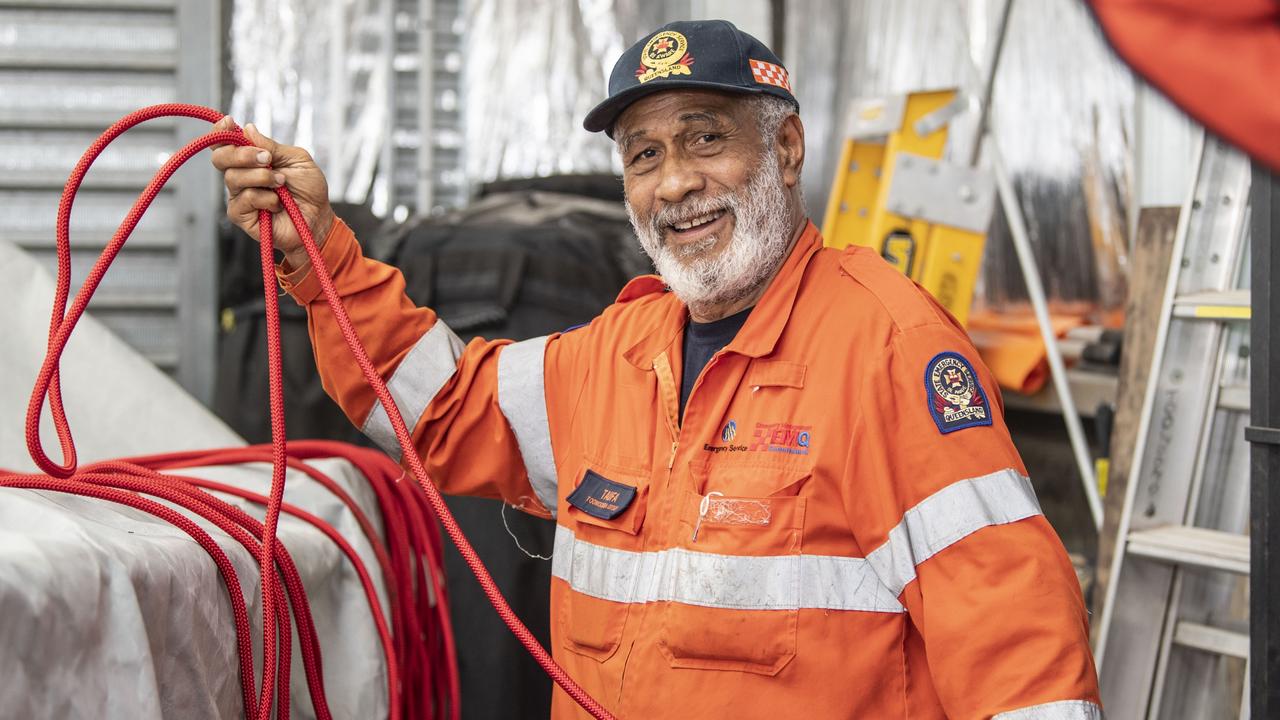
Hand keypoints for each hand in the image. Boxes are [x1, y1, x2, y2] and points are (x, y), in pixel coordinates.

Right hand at [210, 117, 334, 269]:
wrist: (318, 218)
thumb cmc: (309, 189)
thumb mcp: (297, 160)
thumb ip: (273, 146)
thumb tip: (248, 129)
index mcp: (250, 160)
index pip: (224, 143)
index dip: (221, 131)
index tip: (230, 122)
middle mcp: (240, 175)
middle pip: (220, 158)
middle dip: (243, 154)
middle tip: (267, 159)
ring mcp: (238, 196)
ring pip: (233, 178)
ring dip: (262, 177)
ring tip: (282, 183)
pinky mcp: (241, 216)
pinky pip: (244, 200)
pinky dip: (265, 198)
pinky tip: (278, 205)